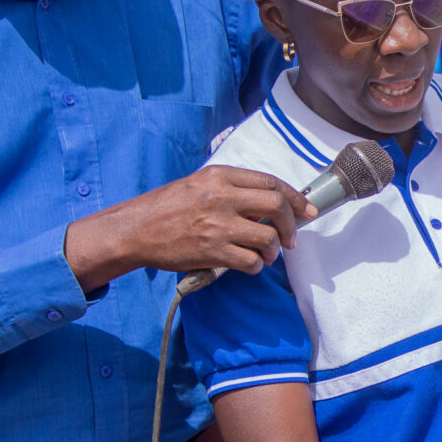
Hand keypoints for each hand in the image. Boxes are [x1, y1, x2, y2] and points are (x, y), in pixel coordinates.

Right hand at [64, 166, 312, 292]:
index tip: (306, 209)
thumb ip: (231, 190)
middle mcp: (221, 197)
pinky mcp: (212, 251)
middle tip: (290, 237)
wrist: (134, 230)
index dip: (295, 197)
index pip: (270, 181)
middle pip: (276, 204)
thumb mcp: (198, 185)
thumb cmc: (166, 208)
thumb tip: (268, 204)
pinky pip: (251, 261)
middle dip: (290, 223)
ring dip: (274, 249)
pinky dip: (256, 265)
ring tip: (267, 253)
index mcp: (218, 176)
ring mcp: (217, 225)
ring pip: (267, 236)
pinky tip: (249, 264)